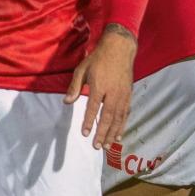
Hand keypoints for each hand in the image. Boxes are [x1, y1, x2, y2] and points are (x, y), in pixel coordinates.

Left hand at [66, 26, 136, 149]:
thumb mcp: (82, 69)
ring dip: (113, 133)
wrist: (119, 48)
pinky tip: (119, 136)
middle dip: (102, 133)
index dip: (89, 121)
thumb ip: (74, 86)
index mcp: (99, 85)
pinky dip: (122, 126)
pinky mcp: (129, 95)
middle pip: (108, 117)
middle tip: (97, 146)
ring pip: (118, 118)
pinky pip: (126, 114)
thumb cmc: (98, 59)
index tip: (85, 134)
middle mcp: (113, 92)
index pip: (93, 107)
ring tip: (108, 146)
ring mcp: (123, 95)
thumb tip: (66, 102)